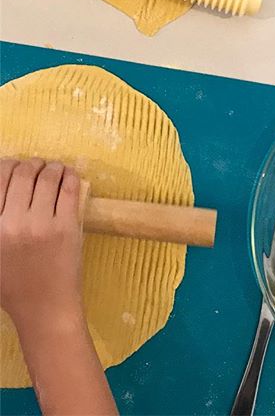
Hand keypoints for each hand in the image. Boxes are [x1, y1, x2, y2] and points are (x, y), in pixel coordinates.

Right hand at [0, 158, 83, 332]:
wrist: (45, 308)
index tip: (13, 166)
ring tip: (54, 170)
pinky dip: (70, 176)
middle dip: (30, 164)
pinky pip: (69, 188)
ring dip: (52, 167)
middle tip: (36, 167)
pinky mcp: (67, 226)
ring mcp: (42, 224)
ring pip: (47, 176)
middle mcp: (13, 223)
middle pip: (22, 173)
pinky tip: (69, 176)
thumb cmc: (13, 285)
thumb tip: (3, 191)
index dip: (7, 166)